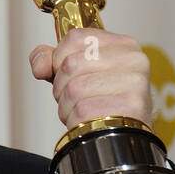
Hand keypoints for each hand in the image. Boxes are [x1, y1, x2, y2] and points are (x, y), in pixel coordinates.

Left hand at [29, 29, 152, 130]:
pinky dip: (76, 121)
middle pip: (71, 65)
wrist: (126, 135)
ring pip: (74, 89)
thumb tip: (40, 64)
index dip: (59, 59)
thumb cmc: (104, 102)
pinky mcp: (130, 106)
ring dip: (68, 106)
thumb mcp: (79, 73)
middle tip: (78, 98)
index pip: (75, 37)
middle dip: (62, 87)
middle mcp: (133, 59)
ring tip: (84, 111)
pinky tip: (90, 122)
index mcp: (123, 44)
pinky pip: (83, 111)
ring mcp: (134, 82)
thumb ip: (53, 61)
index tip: (69, 74)